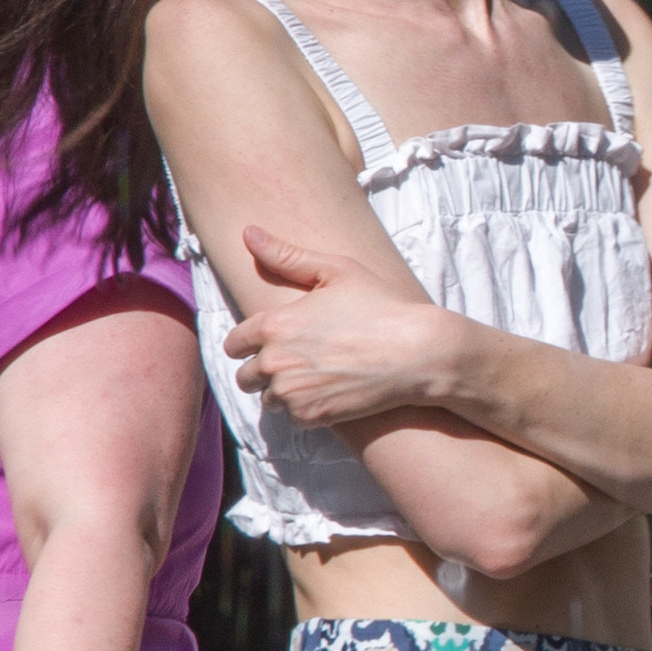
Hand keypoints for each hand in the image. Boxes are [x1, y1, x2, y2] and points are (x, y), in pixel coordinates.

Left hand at [225, 224, 464, 428]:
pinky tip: (327, 393)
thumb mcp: (336, 270)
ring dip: (283, 392)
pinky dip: (304, 410)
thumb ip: (286, 255)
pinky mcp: (311, 416)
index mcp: (274, 324)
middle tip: (293, 363)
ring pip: (268, 399)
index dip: (247, 344)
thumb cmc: (380, 306)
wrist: (417, 353)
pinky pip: (291, 418)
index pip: (233, 344)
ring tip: (313, 378)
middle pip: (245, 377)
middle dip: (262, 371)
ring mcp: (292, 392)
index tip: (265, 344)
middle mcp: (275, 361)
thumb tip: (248, 232)